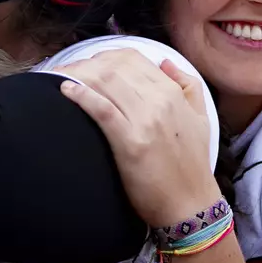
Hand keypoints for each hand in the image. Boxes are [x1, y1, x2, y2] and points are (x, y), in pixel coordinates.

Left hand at [54, 49, 218, 225]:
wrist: (191, 205)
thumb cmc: (192, 165)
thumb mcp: (201, 118)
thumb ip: (187, 85)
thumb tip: (163, 62)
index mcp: (173, 93)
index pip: (132, 59)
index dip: (103, 57)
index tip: (87, 65)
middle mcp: (160, 101)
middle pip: (113, 67)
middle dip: (85, 64)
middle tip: (66, 71)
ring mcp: (145, 121)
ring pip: (105, 82)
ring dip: (77, 75)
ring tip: (59, 79)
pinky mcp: (130, 142)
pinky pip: (102, 109)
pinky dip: (81, 95)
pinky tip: (65, 91)